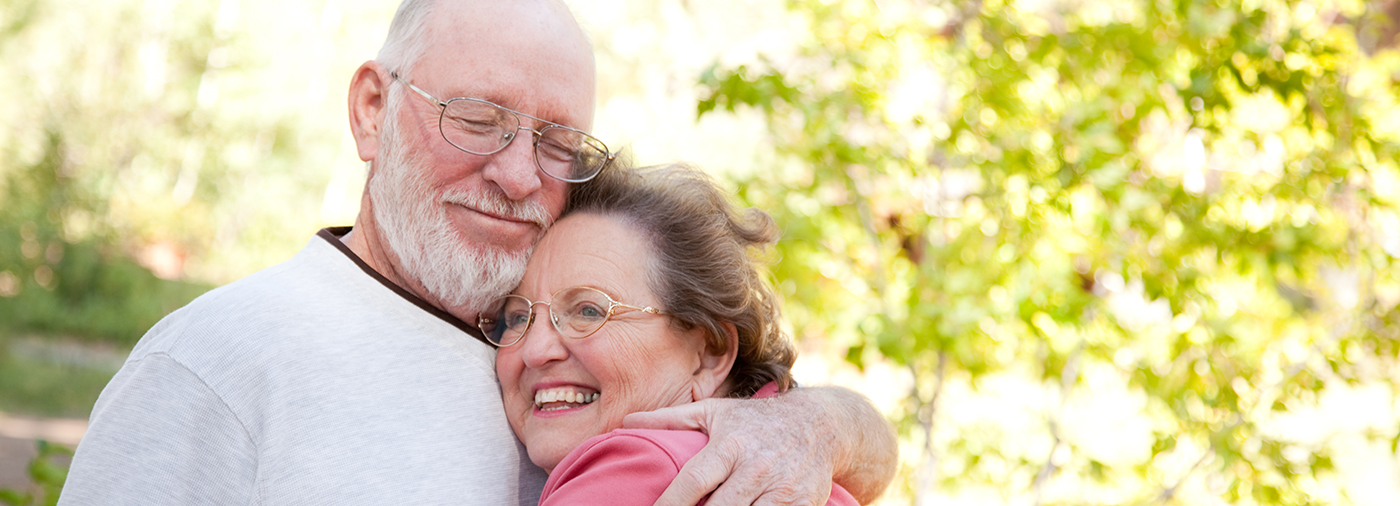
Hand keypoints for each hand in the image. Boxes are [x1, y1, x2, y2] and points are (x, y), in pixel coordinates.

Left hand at [622, 391, 844, 505]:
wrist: (820, 424)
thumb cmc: (755, 420)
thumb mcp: (715, 413)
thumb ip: (670, 419)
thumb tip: (625, 420)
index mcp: (729, 444)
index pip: (693, 481)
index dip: (670, 504)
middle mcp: (755, 467)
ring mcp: (780, 489)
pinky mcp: (801, 504)